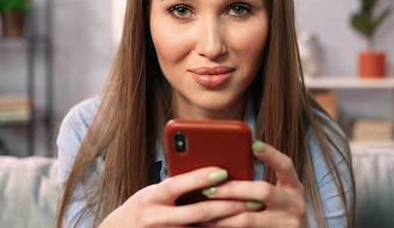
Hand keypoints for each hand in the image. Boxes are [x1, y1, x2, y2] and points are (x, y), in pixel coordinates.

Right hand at [99, 167, 256, 226]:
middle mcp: (155, 218)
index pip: (177, 185)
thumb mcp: (151, 194)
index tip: (223, 171)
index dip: (199, 178)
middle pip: (197, 212)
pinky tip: (232, 227)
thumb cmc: (142, 208)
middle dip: (227, 206)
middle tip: (251, 199)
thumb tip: (209, 174)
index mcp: (150, 197)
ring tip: (249, 215)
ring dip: (228, 223)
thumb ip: (175, 187)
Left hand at [198, 141, 307, 226]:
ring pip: (248, 219)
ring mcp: (287, 224)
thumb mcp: (279, 197)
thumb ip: (259, 187)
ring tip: (202, 212)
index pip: (285, 165)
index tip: (254, 144)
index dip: (271, 154)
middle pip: (263, 192)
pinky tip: (209, 226)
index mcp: (293, 187)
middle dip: (233, 189)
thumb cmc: (280, 215)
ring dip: (222, 215)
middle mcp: (294, 204)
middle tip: (208, 189)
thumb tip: (224, 172)